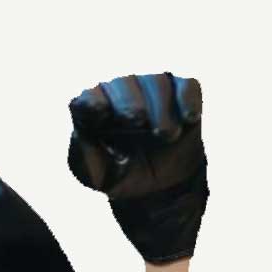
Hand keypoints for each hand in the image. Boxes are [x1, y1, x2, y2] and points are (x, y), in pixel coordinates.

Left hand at [67, 72, 208, 263]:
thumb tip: (82, 134)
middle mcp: (121, 92)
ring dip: (161, 108)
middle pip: (123, 84)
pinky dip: (188, 99)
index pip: (89, 98)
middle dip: (129, 102)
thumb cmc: (117, 174)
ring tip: (165, 135)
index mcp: (93, 108)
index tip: (101, 113)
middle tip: (138, 123)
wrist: (156, 187)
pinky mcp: (182, 94)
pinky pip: (187, 86)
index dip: (93, 102)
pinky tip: (189, 118)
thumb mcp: (94, 175)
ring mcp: (152, 89)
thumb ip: (83, 156)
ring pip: (157, 83)